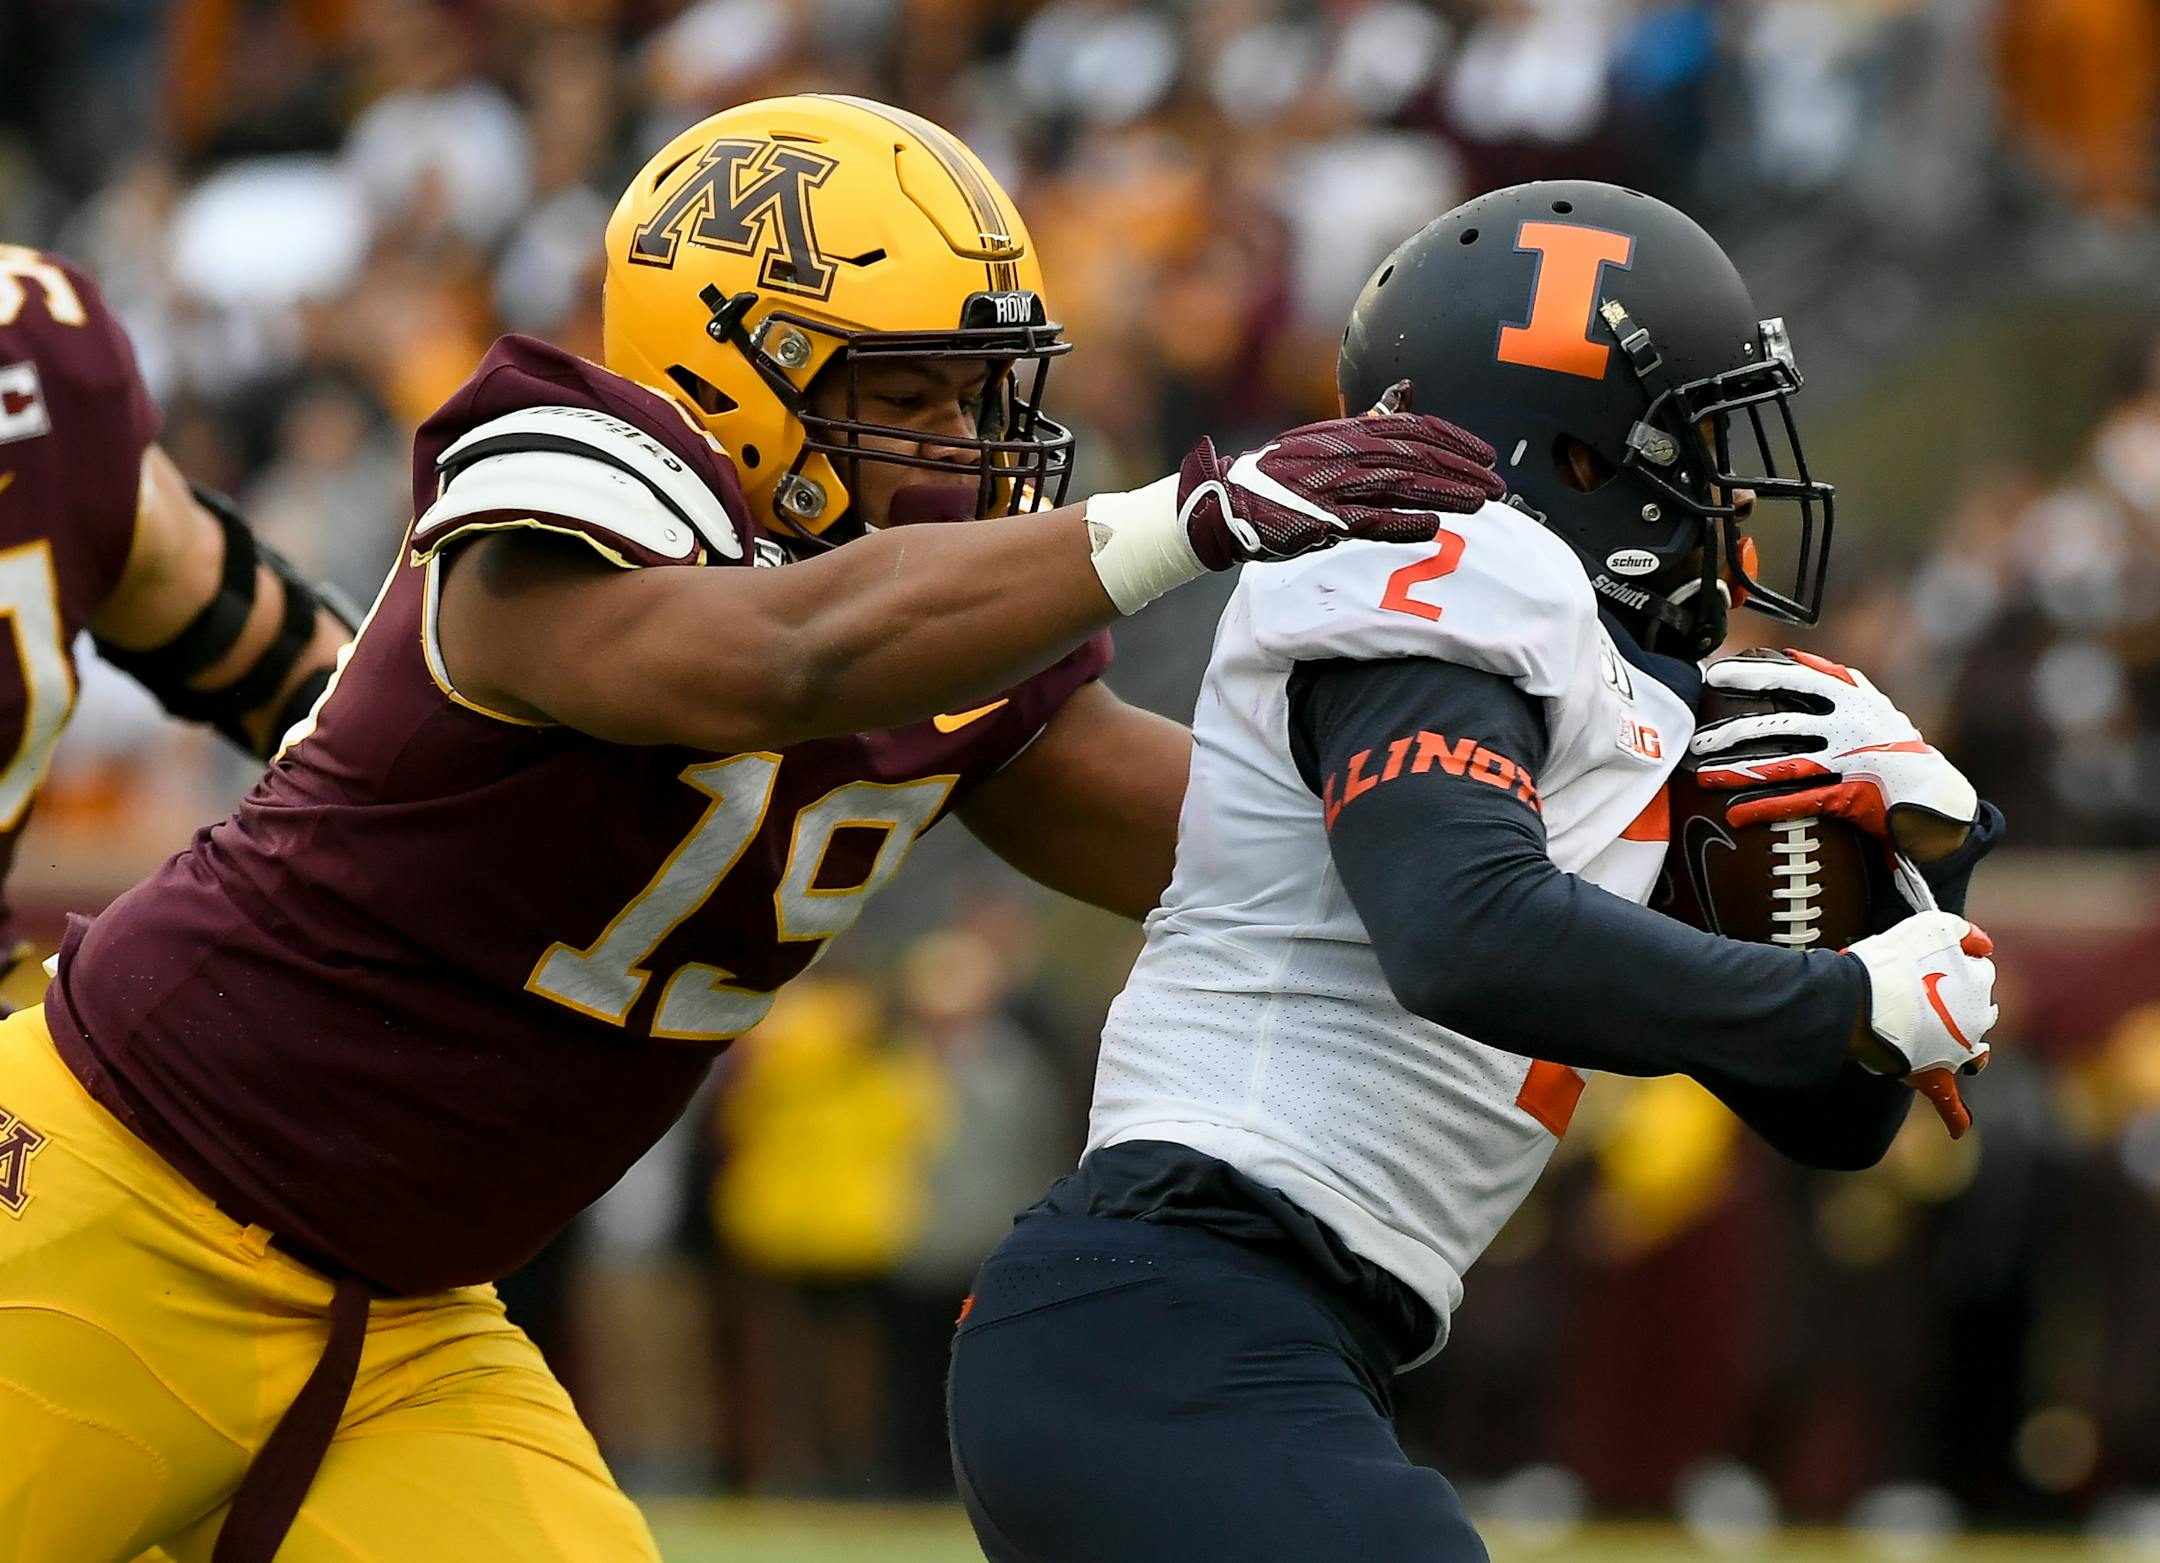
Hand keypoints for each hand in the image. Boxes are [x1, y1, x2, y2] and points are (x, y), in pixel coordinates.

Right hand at [1179, 380, 1503, 567]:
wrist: (1225, 502)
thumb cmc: (1280, 475)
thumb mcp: (1325, 437)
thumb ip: (1368, 420)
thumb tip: (1405, 393)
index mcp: (1346, 431)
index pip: (1412, 427)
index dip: (1454, 439)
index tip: (1487, 455)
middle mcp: (1342, 452)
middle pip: (1415, 454)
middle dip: (1461, 469)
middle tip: (1498, 484)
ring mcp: (1330, 485)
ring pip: (1400, 484)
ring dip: (1444, 493)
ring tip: (1481, 504)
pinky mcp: (1318, 520)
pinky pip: (1368, 521)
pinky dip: (1401, 523)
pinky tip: (1433, 527)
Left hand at [1688, 650, 1977, 854]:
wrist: (1937, 795)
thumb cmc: (1896, 749)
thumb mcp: (1872, 706)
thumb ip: (1837, 682)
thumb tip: (1792, 657)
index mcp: (1853, 698)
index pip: (1795, 678)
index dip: (1753, 674)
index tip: (1716, 674)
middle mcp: (1850, 725)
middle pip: (1780, 725)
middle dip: (1733, 731)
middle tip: (1697, 739)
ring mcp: (1850, 759)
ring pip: (1782, 764)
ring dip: (1737, 772)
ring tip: (1703, 777)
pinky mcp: (1851, 794)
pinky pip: (1799, 801)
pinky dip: (1764, 808)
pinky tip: (1735, 814)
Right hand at [1844, 910, 1997, 1138]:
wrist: (1857, 1002)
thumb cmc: (1889, 961)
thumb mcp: (1931, 926)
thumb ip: (1962, 932)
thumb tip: (1986, 945)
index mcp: (1978, 983)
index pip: (1980, 972)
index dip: (1956, 967)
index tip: (1929, 965)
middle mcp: (1977, 1020)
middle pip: (1980, 1012)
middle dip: (1960, 1004)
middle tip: (1921, 995)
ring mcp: (1956, 1052)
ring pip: (1973, 1053)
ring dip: (1963, 1045)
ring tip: (1936, 1037)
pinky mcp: (1932, 1077)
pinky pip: (1949, 1104)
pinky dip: (1955, 1118)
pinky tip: (1959, 1130)